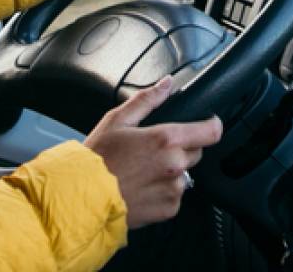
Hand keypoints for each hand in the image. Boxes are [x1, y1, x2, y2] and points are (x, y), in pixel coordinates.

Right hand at [82, 76, 223, 228]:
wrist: (82, 198)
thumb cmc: (97, 159)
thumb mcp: (117, 120)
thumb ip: (146, 100)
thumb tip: (166, 84)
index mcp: (166, 139)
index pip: (211, 131)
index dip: (210, 125)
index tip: (205, 124)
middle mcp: (175, 165)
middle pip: (196, 152)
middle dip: (181, 148)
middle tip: (154, 151)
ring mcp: (173, 189)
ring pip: (185, 174)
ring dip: (172, 171)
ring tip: (144, 171)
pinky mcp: (169, 209)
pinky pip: (175, 195)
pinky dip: (164, 191)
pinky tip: (142, 187)